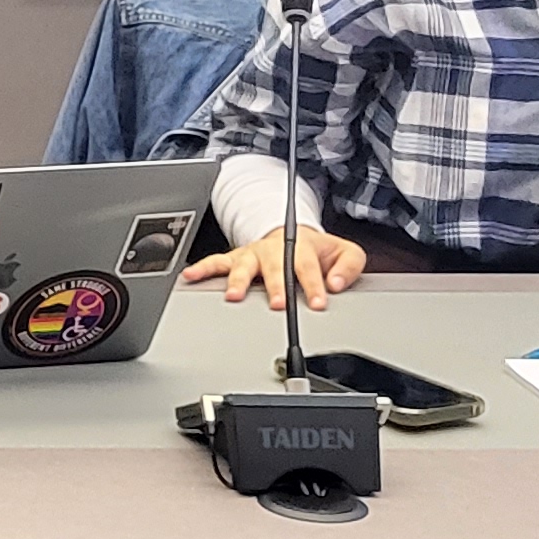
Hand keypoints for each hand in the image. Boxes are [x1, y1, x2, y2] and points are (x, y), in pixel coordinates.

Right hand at [187, 225, 367, 313]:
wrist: (294, 236)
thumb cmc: (317, 250)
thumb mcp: (345, 252)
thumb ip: (348, 266)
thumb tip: (335, 283)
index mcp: (302, 247)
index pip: (307, 267)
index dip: (313, 285)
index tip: (317, 303)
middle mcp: (274, 250)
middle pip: (274, 268)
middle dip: (275, 286)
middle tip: (278, 303)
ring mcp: (252, 254)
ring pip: (243, 266)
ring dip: (238, 281)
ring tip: (234, 296)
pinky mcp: (236, 259)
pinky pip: (216, 262)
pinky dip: (202, 269)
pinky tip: (191, 276)